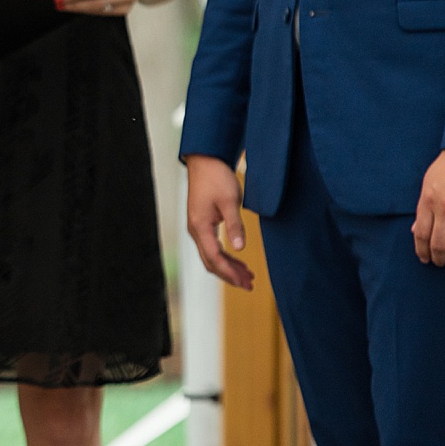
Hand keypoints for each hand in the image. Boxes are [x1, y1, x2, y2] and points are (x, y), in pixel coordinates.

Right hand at [186, 155, 254, 289]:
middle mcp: (195, 229)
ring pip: (211, 255)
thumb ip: (235, 226)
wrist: (205, 161)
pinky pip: (211, 246)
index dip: (229, 272)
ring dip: (228, 267)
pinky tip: (237, 258)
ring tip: (246, 276)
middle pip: (210, 261)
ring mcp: (197, 226)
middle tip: (248, 285)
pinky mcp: (202, 222)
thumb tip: (239, 249)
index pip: (214, 257)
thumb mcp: (230, 201)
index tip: (244, 282)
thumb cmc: (216, 178)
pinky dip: (224, 255)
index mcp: (200, 226)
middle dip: (229, 275)